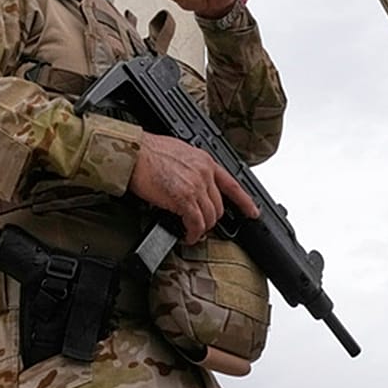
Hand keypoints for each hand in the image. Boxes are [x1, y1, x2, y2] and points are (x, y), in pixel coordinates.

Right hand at [128, 133, 258, 244]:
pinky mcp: (184, 199)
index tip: (253, 212)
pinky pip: (196, 223)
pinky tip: (187, 235)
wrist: (134, 153)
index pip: (232, 184)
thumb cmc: (148, 151)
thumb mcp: (179, 152)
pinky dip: (192, 233)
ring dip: (201, 228)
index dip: (245, 201)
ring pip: (210, 217)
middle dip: (211, 219)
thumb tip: (191, 183)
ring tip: (191, 232)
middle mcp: (204, 172)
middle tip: (200, 225)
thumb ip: (192, 168)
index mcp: (205, 160)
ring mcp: (196, 186)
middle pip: (219, 206)